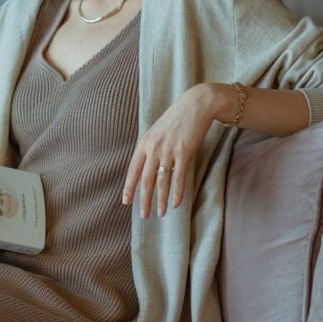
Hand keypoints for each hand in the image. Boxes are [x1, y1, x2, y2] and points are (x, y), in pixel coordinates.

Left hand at [122, 84, 215, 218]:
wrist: (196, 105)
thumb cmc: (177, 119)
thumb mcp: (157, 131)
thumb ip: (150, 147)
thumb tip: (145, 166)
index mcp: (144, 143)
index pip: (133, 170)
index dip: (129, 187)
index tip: (126, 202)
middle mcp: (153, 148)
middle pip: (146, 180)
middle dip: (144, 200)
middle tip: (143, 216)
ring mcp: (168, 151)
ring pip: (162, 182)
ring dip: (161, 200)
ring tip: (161, 214)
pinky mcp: (184, 153)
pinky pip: (179, 178)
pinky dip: (177, 193)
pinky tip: (176, 204)